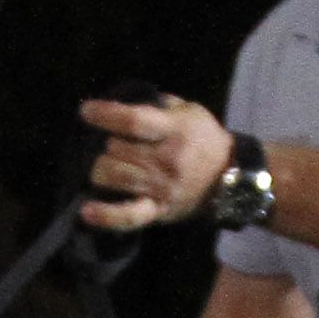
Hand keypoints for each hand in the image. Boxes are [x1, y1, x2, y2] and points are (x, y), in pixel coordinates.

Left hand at [78, 92, 229, 231]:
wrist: (232, 177)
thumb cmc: (204, 138)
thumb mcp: (189, 110)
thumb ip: (158, 103)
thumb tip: (124, 101)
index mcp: (175, 131)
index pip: (133, 121)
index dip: (105, 115)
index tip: (87, 112)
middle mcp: (167, 160)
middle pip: (117, 150)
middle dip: (109, 144)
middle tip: (117, 144)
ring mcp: (162, 188)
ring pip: (114, 176)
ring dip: (103, 168)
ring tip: (108, 165)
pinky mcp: (158, 210)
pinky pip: (128, 216)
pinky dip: (106, 215)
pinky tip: (86, 211)